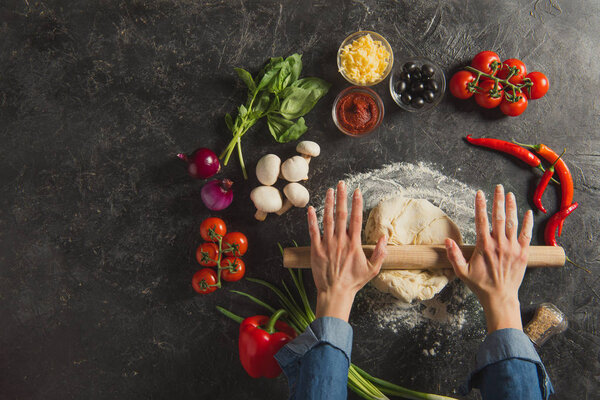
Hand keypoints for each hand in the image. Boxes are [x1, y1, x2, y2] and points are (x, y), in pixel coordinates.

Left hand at [307, 181, 387, 321]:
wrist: (335, 292)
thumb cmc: (354, 282)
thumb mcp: (373, 270)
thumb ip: (381, 253)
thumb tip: (385, 237)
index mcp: (354, 244)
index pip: (356, 219)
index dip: (357, 204)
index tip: (357, 191)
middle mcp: (340, 241)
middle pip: (341, 215)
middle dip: (342, 198)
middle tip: (342, 184)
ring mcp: (327, 244)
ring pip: (328, 220)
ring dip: (329, 204)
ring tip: (330, 191)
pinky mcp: (316, 250)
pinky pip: (313, 231)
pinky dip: (311, 219)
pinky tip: (311, 208)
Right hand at [444, 185, 533, 332]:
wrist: (500, 298)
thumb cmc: (480, 285)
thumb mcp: (462, 272)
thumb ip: (454, 255)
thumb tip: (447, 240)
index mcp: (484, 246)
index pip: (481, 220)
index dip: (480, 205)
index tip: (479, 193)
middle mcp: (499, 244)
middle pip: (499, 217)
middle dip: (498, 200)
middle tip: (498, 187)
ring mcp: (513, 248)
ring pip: (513, 223)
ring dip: (512, 207)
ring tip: (510, 195)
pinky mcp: (523, 254)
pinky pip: (527, 235)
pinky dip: (527, 223)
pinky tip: (528, 213)